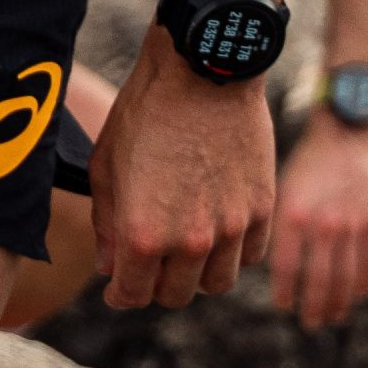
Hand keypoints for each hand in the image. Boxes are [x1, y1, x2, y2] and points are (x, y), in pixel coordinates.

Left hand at [91, 23, 275, 309]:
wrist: (202, 72)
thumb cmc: (144, 111)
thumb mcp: (105, 164)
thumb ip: (106, 223)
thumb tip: (110, 266)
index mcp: (143, 233)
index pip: (132, 295)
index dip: (119, 295)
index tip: (117, 288)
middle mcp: (190, 241)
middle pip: (174, 295)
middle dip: (155, 285)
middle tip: (148, 264)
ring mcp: (230, 229)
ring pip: (215, 283)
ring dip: (196, 274)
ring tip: (184, 250)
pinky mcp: (261, 211)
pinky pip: (249, 256)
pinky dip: (232, 253)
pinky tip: (217, 231)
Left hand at [268, 106, 367, 329]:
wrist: (342, 135)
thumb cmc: (303, 164)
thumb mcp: (280, 189)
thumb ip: (280, 226)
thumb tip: (269, 266)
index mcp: (295, 214)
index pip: (288, 267)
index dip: (286, 291)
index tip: (282, 306)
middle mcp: (324, 223)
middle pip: (321, 280)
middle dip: (315, 306)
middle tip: (310, 323)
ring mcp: (352, 225)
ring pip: (349, 278)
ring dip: (341, 302)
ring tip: (333, 316)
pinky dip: (365, 284)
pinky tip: (357, 294)